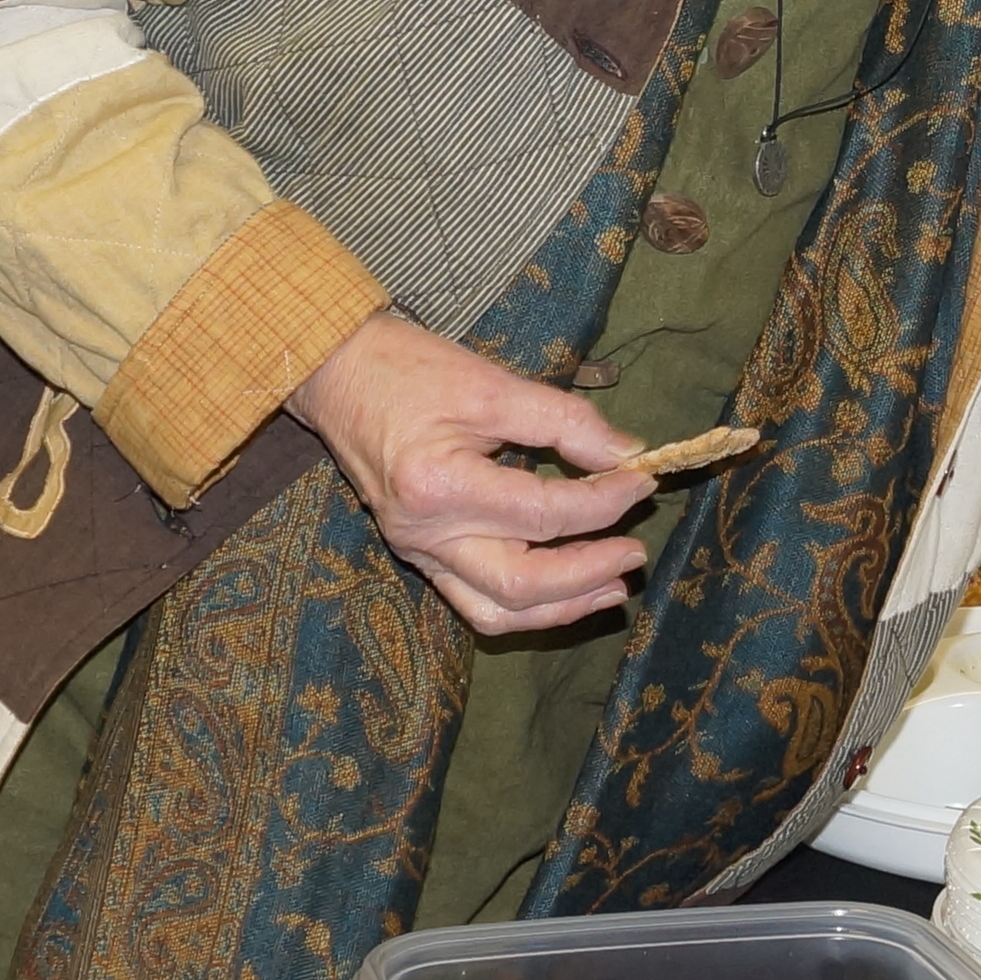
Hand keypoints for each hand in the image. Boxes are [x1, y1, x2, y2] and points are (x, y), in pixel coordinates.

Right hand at [291, 312, 662, 635]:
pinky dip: (524, 605)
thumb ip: (563, 421)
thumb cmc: (407, 369)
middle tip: (635, 551)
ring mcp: (416, 551)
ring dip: (561, 607)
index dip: (603, 501)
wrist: (337, 373)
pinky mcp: (418, 554)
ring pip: (496, 611)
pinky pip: (473, 601)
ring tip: (611, 586)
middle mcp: (423, 534)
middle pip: (521, 583)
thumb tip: (626, 453)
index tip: (643, 479)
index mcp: (439, 486)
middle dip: (588, 573)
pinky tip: (563, 591)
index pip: (542, 512)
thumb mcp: (491, 383)